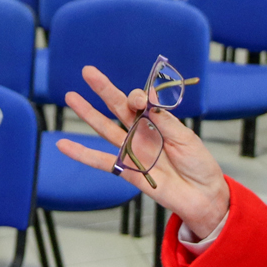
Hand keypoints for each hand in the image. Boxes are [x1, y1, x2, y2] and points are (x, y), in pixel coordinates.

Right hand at [56, 65, 230, 238]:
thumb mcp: (186, 138)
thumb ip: (165, 121)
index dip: (137, 96)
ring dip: (87, 113)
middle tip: (88, 71)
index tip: (139, 100)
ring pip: (105, 128)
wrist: (202, 196)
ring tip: (71, 96)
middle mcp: (142, 132)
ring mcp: (132, 150)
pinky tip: (63, 145)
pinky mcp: (127, 170)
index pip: (140, 101)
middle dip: (103, 89)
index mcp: (158, 121)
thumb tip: (147, 100)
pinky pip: (100, 161)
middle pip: (118, 107)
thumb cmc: (199, 164)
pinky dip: (81, 154)